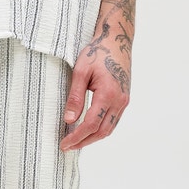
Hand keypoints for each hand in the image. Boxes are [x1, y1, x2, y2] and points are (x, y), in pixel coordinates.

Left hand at [60, 24, 130, 149]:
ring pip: (109, 128)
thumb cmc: (98, 52)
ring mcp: (124, 101)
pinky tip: (89, 130)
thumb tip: (68, 120)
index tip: (64, 144)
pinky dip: (101, 129)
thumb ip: (75, 97)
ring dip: (93, 137)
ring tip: (76, 142)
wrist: (117, 40)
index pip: (91, 124)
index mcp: (108, 94)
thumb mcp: (80, 71)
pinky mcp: (124, 99)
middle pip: (102, 131)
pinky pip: (113, 121)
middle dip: (84, 142)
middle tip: (67, 147)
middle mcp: (120, 101)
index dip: (77, 137)